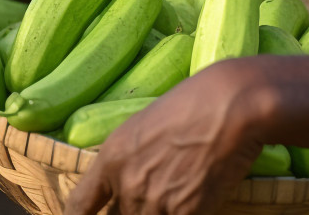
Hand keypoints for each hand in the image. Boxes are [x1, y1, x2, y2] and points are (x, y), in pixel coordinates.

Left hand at [65, 59, 268, 214]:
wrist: (229, 106)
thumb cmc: (191, 105)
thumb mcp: (144, 126)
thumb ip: (130, 160)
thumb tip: (128, 183)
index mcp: (111, 157)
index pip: (79, 205)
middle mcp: (127, 184)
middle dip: (134, 211)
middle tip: (159, 188)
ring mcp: (155, 202)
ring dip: (162, 213)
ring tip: (181, 187)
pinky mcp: (185, 213)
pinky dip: (187, 214)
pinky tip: (198, 198)